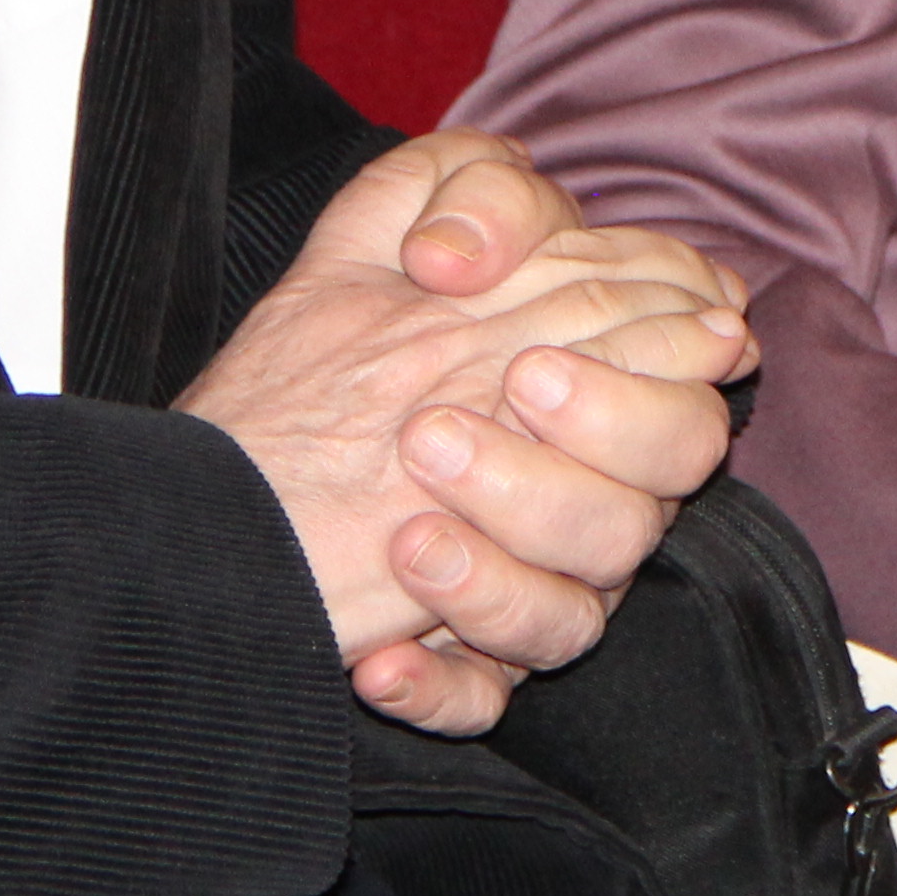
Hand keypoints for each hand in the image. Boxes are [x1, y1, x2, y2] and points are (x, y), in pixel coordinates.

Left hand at [177, 130, 753, 734]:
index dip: (645, 375)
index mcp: (594, 383)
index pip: (691, 380)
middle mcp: (579, 489)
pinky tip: (379, 660)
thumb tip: (468, 253)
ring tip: (406, 535)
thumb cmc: (319, 356)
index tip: (526, 360)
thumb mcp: (376, 235)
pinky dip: (438, 688)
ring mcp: (527, 583)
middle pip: (656, 500)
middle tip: (441, 433)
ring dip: (497, 576)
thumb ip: (464, 190)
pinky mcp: (462, 668)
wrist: (204, 492)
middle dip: (571, 468)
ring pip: (578, 614)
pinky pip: (485, 704)